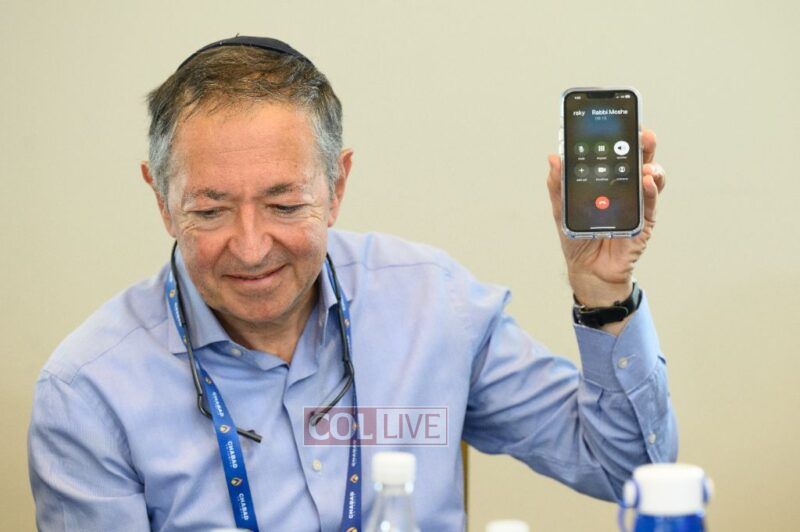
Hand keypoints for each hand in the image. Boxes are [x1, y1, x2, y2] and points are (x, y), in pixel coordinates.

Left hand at [546, 129, 665, 309]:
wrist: (588, 269)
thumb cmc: (577, 237)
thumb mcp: (562, 209)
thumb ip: (558, 185)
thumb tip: (554, 158)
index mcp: (607, 181)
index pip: (616, 153)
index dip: (621, 136)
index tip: (621, 119)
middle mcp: (626, 188)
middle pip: (639, 160)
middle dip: (642, 143)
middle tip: (641, 131)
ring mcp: (638, 203)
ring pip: (651, 177)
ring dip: (651, 165)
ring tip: (644, 161)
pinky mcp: (644, 222)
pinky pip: (651, 203)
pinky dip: (651, 190)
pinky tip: (646, 181)